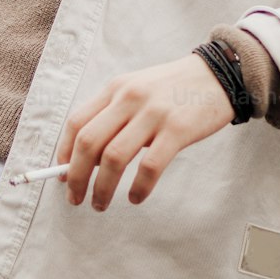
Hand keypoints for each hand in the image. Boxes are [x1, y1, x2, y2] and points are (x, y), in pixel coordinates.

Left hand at [57, 52, 235, 210]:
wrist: (217, 75)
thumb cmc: (173, 88)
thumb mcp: (136, 89)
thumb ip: (113, 115)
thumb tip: (88, 158)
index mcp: (116, 88)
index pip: (77, 123)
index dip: (65, 153)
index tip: (63, 175)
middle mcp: (130, 98)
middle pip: (89, 143)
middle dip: (76, 176)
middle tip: (75, 197)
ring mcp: (153, 114)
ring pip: (114, 158)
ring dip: (102, 187)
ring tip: (100, 203)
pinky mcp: (177, 130)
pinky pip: (150, 166)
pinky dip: (138, 188)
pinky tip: (135, 197)